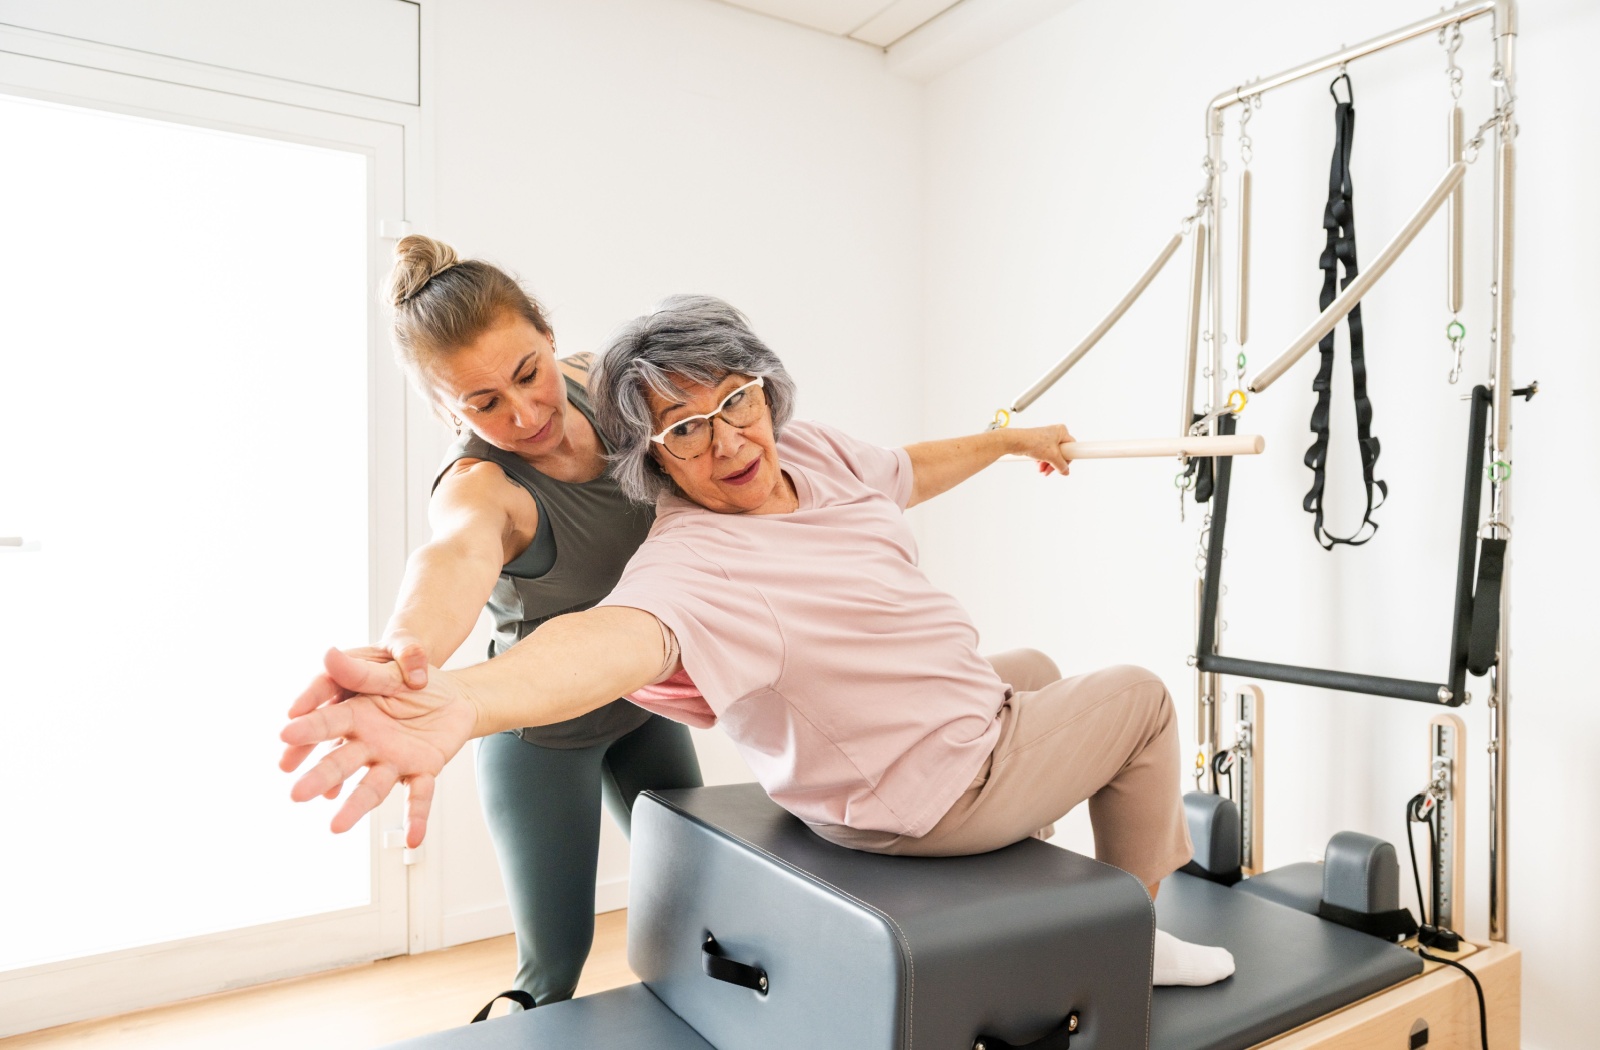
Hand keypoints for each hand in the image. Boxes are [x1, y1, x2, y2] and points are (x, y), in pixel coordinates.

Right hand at [279, 648, 477, 846]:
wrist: (452, 695)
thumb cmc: (412, 679)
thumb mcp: (390, 669)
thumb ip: (361, 671)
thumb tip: (327, 654)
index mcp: (355, 713)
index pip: (326, 722)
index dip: (307, 729)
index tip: (285, 736)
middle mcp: (368, 741)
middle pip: (340, 761)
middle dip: (320, 776)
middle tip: (295, 794)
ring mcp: (394, 758)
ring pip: (372, 785)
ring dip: (355, 806)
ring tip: (335, 828)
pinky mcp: (423, 768)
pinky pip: (419, 796)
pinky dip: (416, 817)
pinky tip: (412, 840)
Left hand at [1008, 424, 1073, 476]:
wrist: (1016, 442)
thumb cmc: (1033, 441)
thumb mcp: (1052, 456)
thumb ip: (1061, 465)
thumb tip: (1065, 471)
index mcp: (1061, 431)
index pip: (1071, 447)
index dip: (1068, 458)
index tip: (1065, 466)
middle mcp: (1054, 433)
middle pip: (1061, 453)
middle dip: (1054, 464)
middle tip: (1051, 470)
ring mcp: (1046, 439)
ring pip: (1052, 455)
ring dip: (1047, 464)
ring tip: (1042, 469)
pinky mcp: (1038, 444)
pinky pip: (1044, 455)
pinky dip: (1041, 461)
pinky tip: (1038, 465)